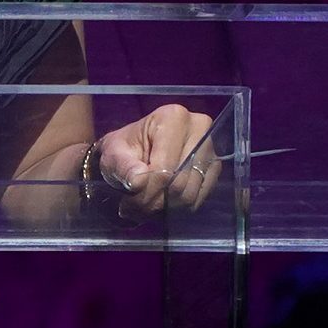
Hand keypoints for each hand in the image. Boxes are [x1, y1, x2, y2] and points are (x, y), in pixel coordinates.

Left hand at [95, 104, 217, 221]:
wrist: (135, 150)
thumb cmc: (124, 147)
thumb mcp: (113, 152)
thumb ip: (123, 166)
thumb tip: (138, 182)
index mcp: (173, 117)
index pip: (165, 167)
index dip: (148, 190)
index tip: (130, 204)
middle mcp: (199, 130)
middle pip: (180, 182)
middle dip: (156, 202)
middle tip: (136, 209)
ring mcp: (211, 150)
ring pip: (191, 194)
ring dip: (166, 208)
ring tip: (144, 208)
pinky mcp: (214, 169)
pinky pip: (200, 199)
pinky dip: (178, 207)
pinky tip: (160, 204)